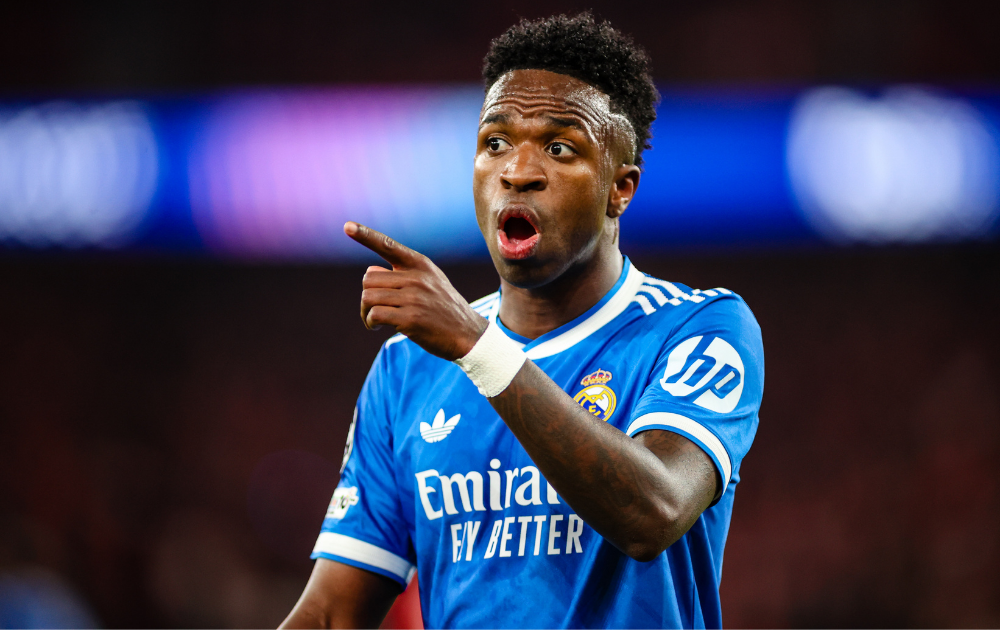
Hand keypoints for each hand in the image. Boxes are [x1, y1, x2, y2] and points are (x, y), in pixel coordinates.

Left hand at [345, 222, 487, 360]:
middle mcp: (416, 278)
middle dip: (366, 296)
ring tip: (374, 321)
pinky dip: (370, 322)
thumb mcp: (432, 281)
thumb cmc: (444, 309)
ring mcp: (414, 298)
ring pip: (368, 297)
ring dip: (365, 312)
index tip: (347, 226)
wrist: (468, 335)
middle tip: (373, 310)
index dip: (366, 235)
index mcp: (420, 265)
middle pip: (368, 279)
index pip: (388, 245)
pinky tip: (377, 328)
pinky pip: (375, 315)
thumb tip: (370, 274)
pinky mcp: (410, 319)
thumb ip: (405, 273)